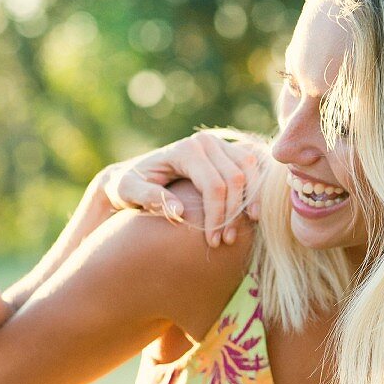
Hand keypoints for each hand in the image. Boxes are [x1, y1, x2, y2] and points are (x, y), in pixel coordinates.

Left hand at [95, 130, 260, 246]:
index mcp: (185, 149)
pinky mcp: (227, 151)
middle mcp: (205, 142)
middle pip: (235, 179)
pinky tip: (251, 215)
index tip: (212, 242)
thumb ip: (149, 198)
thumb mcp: (128, 192)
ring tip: (238, 232)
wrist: (133, 174)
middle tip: (225, 241)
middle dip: (234, 214)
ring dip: (250, 203)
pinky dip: (256, 190)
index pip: (214, 185)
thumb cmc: (127, 185)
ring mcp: (219, 143)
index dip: (218, 216)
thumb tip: (179, 211)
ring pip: (249, 171)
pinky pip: (252, 168)